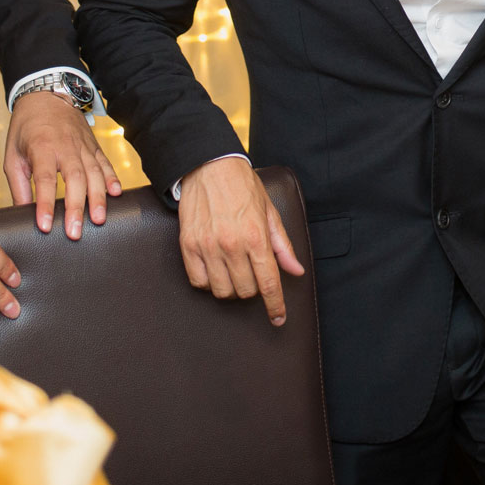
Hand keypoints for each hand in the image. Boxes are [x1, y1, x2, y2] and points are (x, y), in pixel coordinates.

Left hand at [6, 91, 121, 238]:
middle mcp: (65, 146)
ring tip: (99, 219)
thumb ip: (19, 186)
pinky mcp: (94, 146)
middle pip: (75, 179)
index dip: (46, 204)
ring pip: (94, 173)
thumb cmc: (26, 127)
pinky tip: (116, 194)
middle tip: (75, 232)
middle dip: (76, 207)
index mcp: (42, 147)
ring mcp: (83, 146)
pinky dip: (112, 178)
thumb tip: (22, 213)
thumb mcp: (13, 155)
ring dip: (98, 198)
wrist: (46, 95)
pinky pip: (105, 163)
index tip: (45, 226)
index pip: (46, 180)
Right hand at [177, 157, 304, 325]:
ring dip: (231, 288)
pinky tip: (215, 270)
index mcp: (256, 236)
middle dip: (253, 289)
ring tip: (234, 273)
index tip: (278, 318)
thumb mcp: (269, 212)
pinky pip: (199, 281)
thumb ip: (282, 245)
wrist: (209, 166)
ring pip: (222, 291)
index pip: (268, 283)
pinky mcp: (188, 245)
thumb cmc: (243, 187)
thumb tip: (295, 271)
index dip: (275, 305)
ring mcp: (208, 246)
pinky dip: (209, 282)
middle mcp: (232, 244)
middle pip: (246, 290)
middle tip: (252, 274)